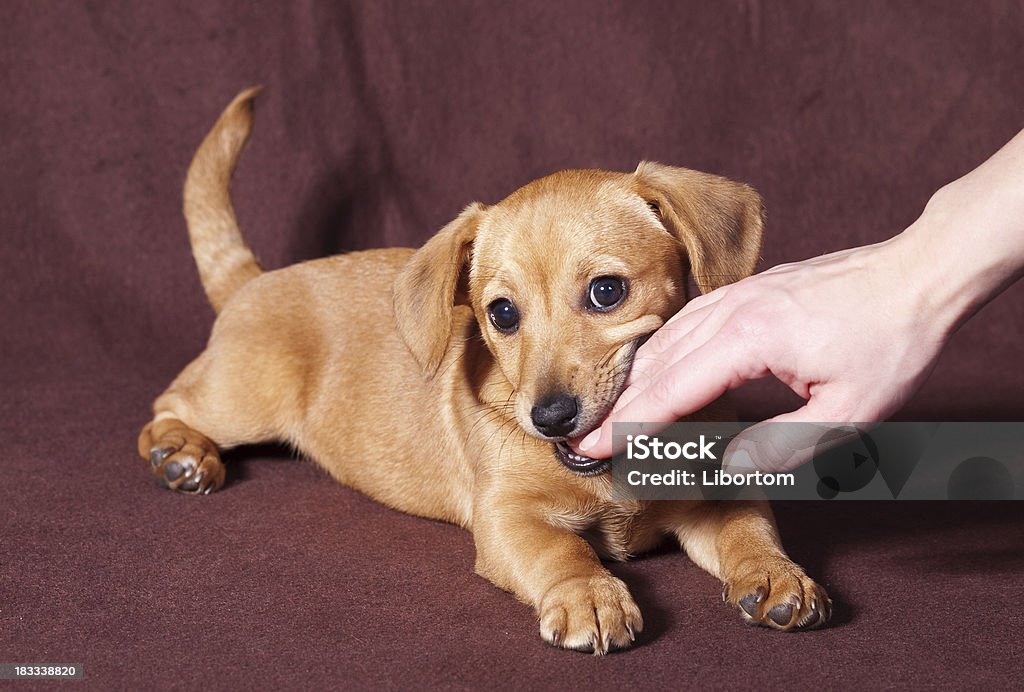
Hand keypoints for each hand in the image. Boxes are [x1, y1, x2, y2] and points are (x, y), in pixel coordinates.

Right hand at [574, 234, 947, 469]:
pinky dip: (658, 352)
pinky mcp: (744, 290)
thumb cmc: (891, 341)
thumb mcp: (851, 411)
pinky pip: (685, 323)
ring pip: (665, 340)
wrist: (918, 273)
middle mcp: (732, 310)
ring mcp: (735, 294)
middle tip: (581, 439)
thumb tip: (728, 470)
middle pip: (655, 364)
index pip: (671, 391)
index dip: (628, 427)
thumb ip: (785, 445)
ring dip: (632, 378)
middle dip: (615, 406)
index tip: (591, 450)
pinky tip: (651, 369)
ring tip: (607, 413)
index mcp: (751, 339)